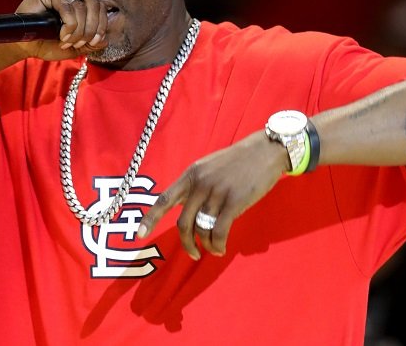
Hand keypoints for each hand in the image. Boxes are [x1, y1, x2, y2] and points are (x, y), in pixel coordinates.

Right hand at [14, 0, 107, 59]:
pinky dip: (69, 25)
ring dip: (78, 30)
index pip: (99, 6)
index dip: (101, 25)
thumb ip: (90, 43)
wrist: (23, 45)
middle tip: (79, 44)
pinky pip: (67, 6)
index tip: (94, 42)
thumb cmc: (46, 43)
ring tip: (67, 42)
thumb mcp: (74, 46)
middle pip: (93, 5)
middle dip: (90, 29)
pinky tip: (62, 36)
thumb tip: (105, 41)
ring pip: (80, 6)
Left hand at [138, 131, 287, 259]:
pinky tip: (221, 248)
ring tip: (214, 248)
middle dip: (186, 243)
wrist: (265, 151)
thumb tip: (188, 210)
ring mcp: (216, 192)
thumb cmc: (238, 162)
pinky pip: (219, 231)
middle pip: (183, 223)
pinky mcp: (234, 201)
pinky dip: (218, 244)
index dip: (151, 219)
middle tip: (193, 253)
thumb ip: (196, 186)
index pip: (164, 199)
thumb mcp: (209, 167)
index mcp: (191, 175)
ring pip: (202, 229)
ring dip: (207, 244)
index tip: (139, 235)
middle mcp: (200, 184)